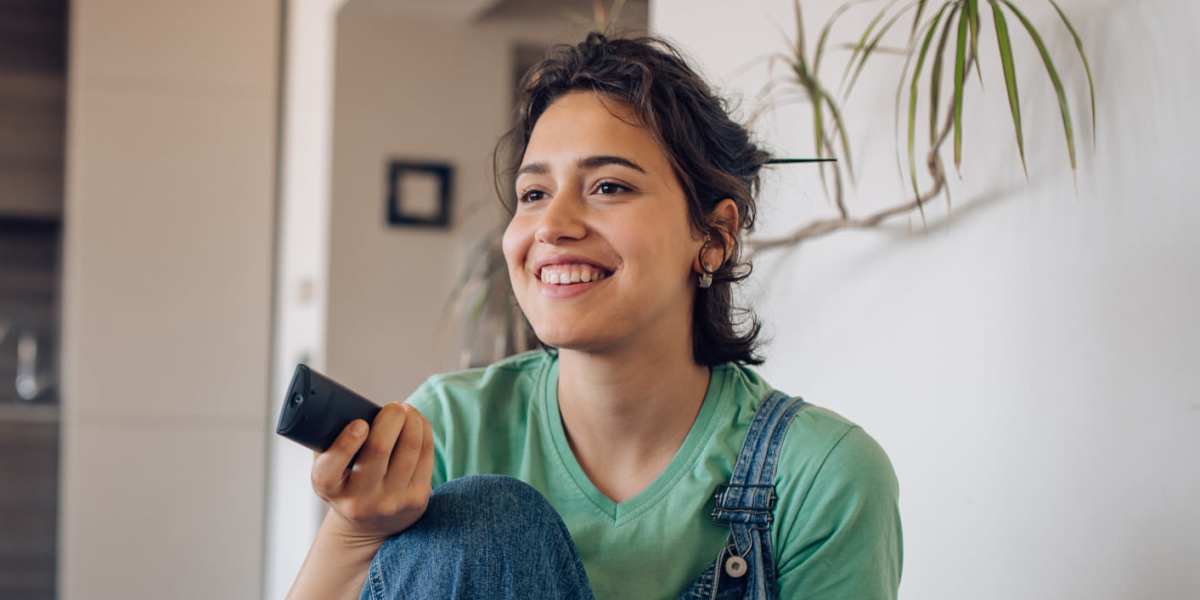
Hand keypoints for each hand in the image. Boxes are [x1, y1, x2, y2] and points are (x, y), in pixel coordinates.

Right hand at [310, 402, 434, 542]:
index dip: (346, 442)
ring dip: (412, 420)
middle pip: (380, 449)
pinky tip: (418, 423)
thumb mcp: (329, 469)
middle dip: (391, 418)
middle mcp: (360, 500)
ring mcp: (391, 502)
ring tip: (407, 410)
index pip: (330, 468)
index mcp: (330, 488)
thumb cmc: (347, 483)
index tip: (360, 424)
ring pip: (410, 448)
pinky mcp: (417, 499)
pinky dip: (424, 431)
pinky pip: (426, 455)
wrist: (370, 526)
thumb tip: (346, 406)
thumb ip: (329, 442)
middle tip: (393, 407)